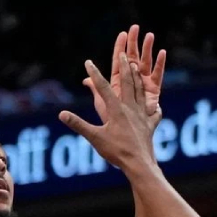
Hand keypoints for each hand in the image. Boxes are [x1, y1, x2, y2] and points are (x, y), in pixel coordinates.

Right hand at [60, 55, 156, 169]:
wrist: (139, 163)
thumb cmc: (116, 151)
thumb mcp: (94, 137)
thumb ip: (78, 124)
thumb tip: (61, 114)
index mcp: (116, 110)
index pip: (103, 88)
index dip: (94, 74)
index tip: (88, 62)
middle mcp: (131, 108)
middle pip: (128, 83)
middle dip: (124, 67)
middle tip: (124, 53)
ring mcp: (142, 116)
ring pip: (140, 92)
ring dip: (137, 79)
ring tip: (137, 68)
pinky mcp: (150, 126)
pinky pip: (153, 114)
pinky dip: (153, 109)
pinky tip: (154, 107)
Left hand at [88, 25, 166, 130]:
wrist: (131, 143)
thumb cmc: (114, 127)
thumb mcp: (102, 106)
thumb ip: (95, 91)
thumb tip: (86, 80)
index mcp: (118, 85)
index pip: (118, 63)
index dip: (120, 48)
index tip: (122, 33)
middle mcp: (131, 84)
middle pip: (132, 59)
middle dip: (133, 43)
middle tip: (135, 27)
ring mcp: (143, 87)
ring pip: (145, 64)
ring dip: (147, 49)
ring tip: (149, 35)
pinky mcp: (153, 93)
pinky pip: (157, 77)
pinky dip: (159, 65)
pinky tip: (162, 52)